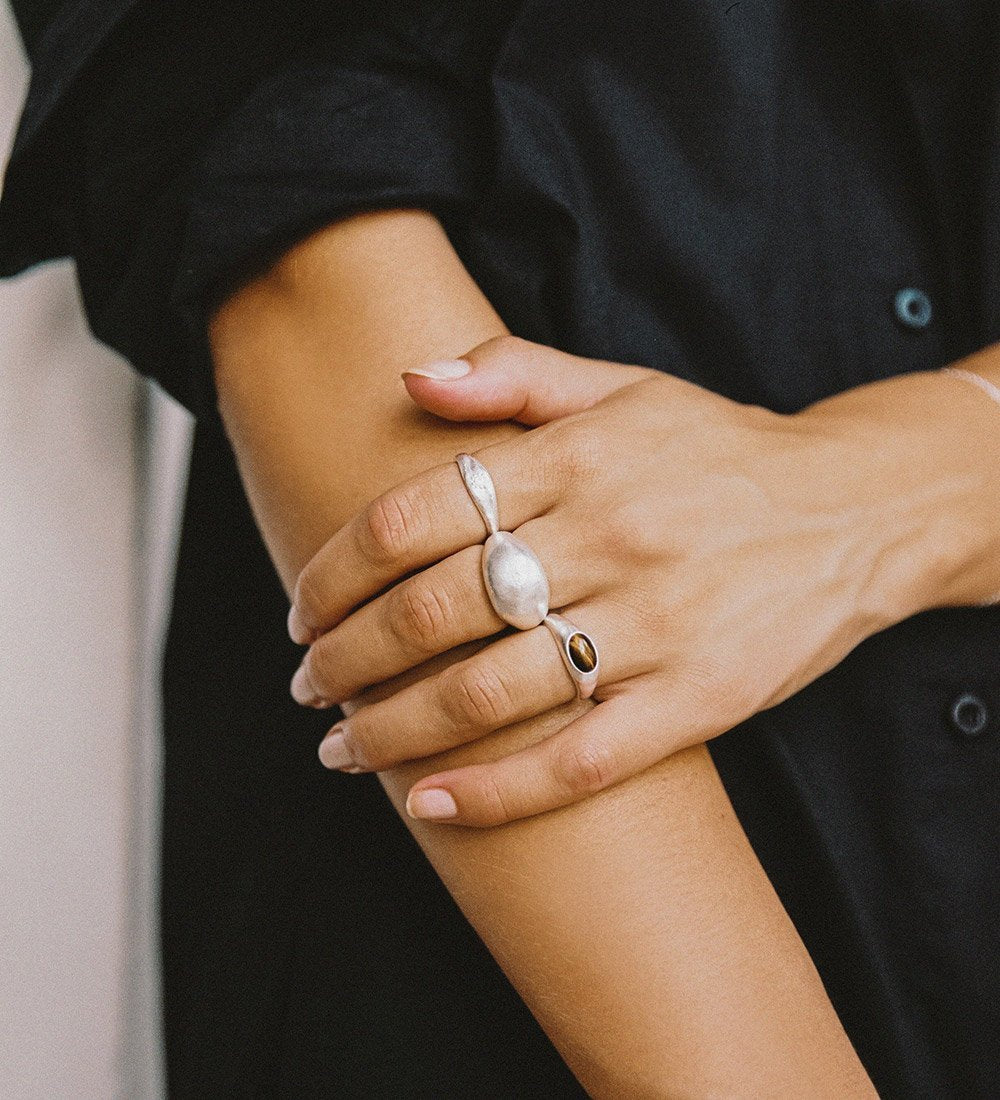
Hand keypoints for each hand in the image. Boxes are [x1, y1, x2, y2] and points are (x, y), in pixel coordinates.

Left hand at [286, 336, 941, 824]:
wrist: (858, 510)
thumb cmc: (722, 451)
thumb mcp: (626, 388)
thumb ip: (514, 376)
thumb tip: (409, 379)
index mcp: (579, 460)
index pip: (414, 516)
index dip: (336, 568)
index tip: (303, 605)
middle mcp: (610, 539)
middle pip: (434, 611)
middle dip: (346, 657)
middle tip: (307, 685)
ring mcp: (656, 626)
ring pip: (490, 694)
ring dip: (393, 730)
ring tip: (341, 748)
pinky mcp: (699, 700)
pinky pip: (579, 761)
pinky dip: (494, 793)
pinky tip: (428, 804)